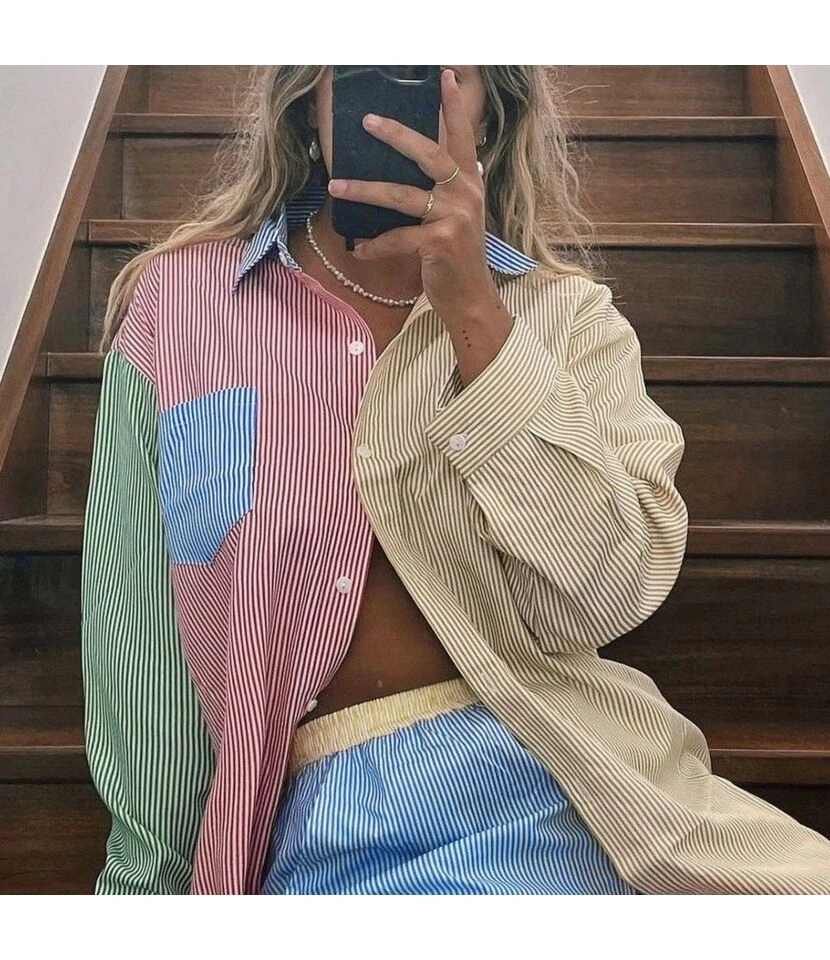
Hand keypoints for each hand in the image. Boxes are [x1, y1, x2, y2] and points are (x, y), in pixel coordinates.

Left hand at [326, 67, 499, 323]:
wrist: (470, 299)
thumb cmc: (456, 257)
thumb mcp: (457, 217)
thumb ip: (444, 190)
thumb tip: (412, 168)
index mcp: (470, 184)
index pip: (462, 137)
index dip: (454, 106)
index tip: (445, 74)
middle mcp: (466, 195)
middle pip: (429, 154)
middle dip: (397, 135)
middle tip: (367, 121)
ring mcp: (453, 218)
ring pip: (402, 195)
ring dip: (364, 190)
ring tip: (336, 185)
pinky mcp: (439, 244)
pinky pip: (397, 238)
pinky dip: (375, 245)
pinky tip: (359, 249)